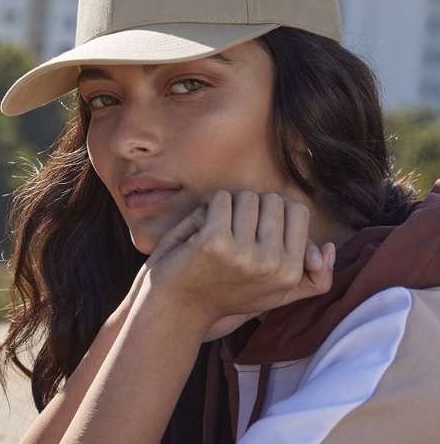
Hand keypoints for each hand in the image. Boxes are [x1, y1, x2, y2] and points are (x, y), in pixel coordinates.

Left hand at [147, 190, 335, 333]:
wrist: (176, 309)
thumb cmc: (223, 292)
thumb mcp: (272, 292)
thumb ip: (308, 276)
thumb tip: (329, 247)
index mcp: (290, 273)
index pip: (297, 210)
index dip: (273, 211)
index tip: (253, 230)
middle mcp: (273, 265)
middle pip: (271, 199)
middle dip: (249, 207)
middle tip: (232, 234)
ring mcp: (245, 254)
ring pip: (246, 196)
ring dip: (226, 207)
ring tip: (216, 234)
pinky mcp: (216, 241)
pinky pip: (220, 199)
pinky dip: (207, 208)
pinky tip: (199, 232)